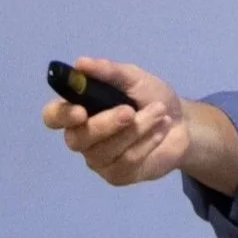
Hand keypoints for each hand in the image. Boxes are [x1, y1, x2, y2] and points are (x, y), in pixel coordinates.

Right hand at [42, 56, 188, 185]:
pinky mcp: (117, 175)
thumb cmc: (151, 98)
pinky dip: (147, 142)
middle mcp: (82, 137)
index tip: (80, 111)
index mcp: (78, 110)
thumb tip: (80, 63)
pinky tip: (161, 130)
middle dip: (106, 123)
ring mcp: (98, 159)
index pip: (53, 116)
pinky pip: (126, 161)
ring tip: (160, 113)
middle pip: (77, 138)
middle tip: (131, 111)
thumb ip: (109, 72)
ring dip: (137, 129)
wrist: (183, 123)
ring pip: (106, 150)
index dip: (61, 115)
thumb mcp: (135, 78)